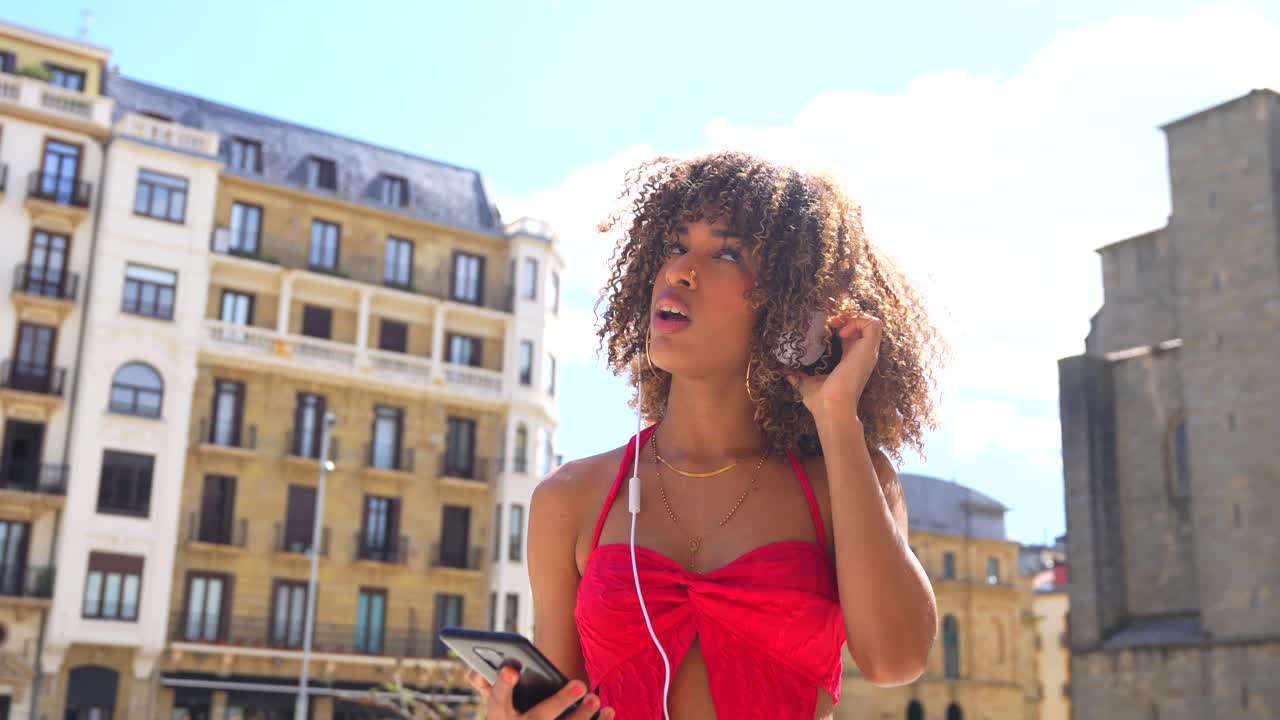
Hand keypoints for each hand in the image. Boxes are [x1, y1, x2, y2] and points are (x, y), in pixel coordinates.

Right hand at [468, 662, 615, 719]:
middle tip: (580, 684)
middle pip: (539, 717)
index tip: (512, 669)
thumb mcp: (496, 705)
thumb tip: (474, 671)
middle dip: (559, 702)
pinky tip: (610, 712)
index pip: (499, 698)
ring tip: (596, 699)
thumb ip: (490, 685)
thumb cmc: (508, 719)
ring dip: (582, 717)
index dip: (504, 684)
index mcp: (498, 715)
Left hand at [786, 312, 882, 420]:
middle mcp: (861, 355)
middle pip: (864, 327)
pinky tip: (842, 331)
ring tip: (837, 324)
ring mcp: (867, 352)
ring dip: (855, 317)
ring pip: (873, 324)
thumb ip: (798, 376)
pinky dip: (859, 321)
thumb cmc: (822, 401)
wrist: (832, 408)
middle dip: (849, 318)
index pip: (852, 337)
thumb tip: (785, 371)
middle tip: (831, 322)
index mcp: (849, 361)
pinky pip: (874, 325)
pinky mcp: (869, 350)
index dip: (842, 326)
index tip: (827, 327)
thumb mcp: (807, 384)